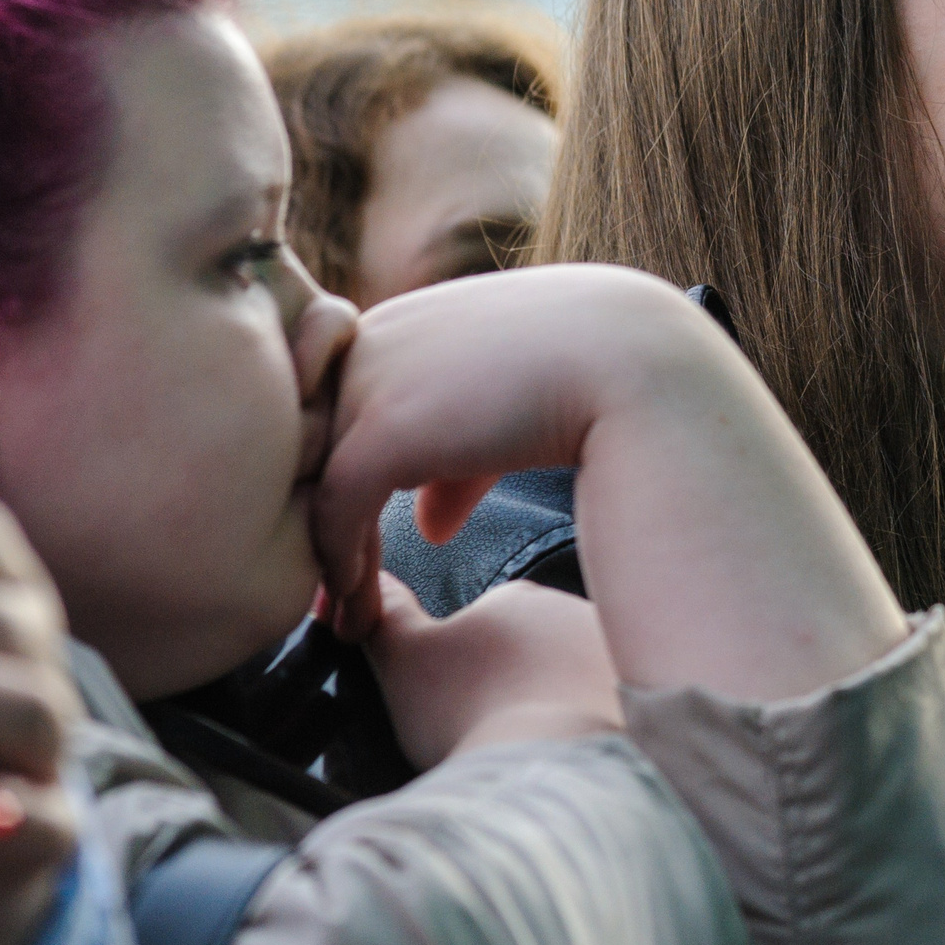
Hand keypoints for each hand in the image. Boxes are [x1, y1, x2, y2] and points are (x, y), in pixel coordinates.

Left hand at [308, 265, 714, 635]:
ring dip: (326, 560)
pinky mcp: (383, 431)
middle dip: (316, 522)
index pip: (339, 412)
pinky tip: (358, 612)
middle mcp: (368, 344)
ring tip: (343, 619)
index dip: (340, 481)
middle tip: (326, 594)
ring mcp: (370, 384)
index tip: (351, 545)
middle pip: (313, 448)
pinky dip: (343, 568)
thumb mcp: (510, 407)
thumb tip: (428, 525)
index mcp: (397, 326)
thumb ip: (457, 464)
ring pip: (317, 485)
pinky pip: (337, 512)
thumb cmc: (591, 371)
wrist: (631, 357)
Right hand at [364, 576, 621, 768]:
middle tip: (500, 735)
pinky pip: (623, 712)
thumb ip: (385, 614)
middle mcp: (581, 613)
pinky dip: (603, 731)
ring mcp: (623, 655)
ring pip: (585, 678)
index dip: (471, 670)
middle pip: (544, 649)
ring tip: (541, 753)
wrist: (552, 772)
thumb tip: (368, 582)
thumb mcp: (403, 660)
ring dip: (567, 706)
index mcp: (520, 598)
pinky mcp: (654, 698)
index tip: (463, 710)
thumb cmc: (472, 714)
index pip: (494, 622)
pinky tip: (582, 760)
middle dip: (523, 685)